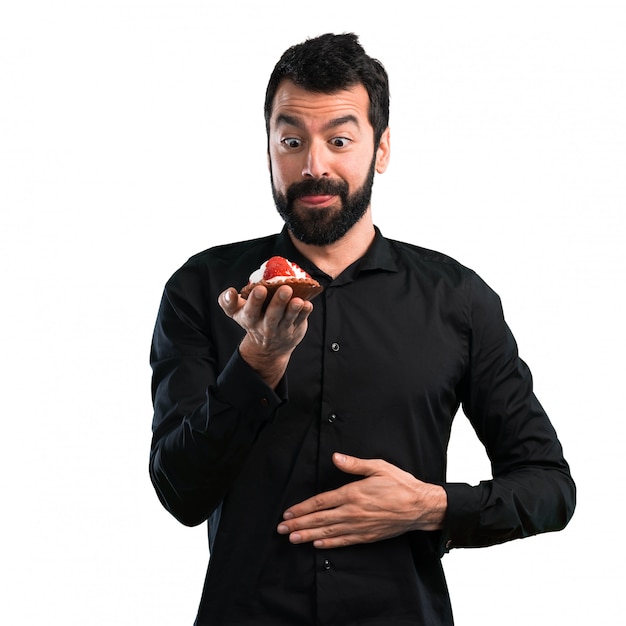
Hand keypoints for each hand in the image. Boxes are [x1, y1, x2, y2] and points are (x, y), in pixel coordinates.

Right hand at [218, 285, 312, 387]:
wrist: (268, 348)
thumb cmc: (253, 320)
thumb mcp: (236, 313)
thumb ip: (228, 301)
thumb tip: (230, 292)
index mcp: (250, 319)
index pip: (250, 311)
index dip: (254, 301)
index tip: (259, 289)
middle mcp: (266, 327)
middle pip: (272, 316)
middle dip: (278, 302)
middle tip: (285, 289)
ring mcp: (282, 329)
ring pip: (288, 319)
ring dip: (294, 309)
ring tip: (298, 300)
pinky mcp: (295, 329)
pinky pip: (301, 320)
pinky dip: (305, 313)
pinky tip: (307, 305)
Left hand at [277, 453, 446, 548]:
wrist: (419, 506)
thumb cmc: (399, 484)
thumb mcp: (378, 467)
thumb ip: (354, 464)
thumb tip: (336, 457)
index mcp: (352, 494)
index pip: (320, 503)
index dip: (302, 508)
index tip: (288, 513)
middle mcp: (352, 512)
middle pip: (320, 520)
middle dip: (299, 524)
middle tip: (282, 529)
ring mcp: (359, 526)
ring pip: (328, 533)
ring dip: (308, 536)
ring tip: (293, 539)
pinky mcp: (367, 536)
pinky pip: (344, 542)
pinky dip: (329, 544)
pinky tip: (317, 545)